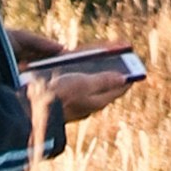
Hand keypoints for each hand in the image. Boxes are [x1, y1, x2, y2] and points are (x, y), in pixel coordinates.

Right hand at [30, 47, 145, 144]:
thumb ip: (104, 81)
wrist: (36, 111)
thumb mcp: (84, 84)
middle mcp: (90, 104)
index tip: (134, 64)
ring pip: (94, 88)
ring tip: (102, 63)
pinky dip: (85, 78)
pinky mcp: (67, 102)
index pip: (119, 88)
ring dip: (99, 76)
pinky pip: (81, 88)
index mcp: (98, 101)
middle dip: (114, 73)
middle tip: (119, 59)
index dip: (128, 75)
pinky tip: (80, 72)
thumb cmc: (61, 96)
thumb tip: (124, 80)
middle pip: (107, 87)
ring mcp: (78, 104)